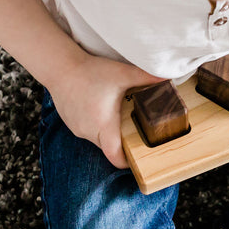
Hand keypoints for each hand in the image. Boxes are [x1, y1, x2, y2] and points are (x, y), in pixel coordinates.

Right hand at [46, 53, 162, 168]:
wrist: (59, 66)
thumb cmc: (90, 71)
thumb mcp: (122, 73)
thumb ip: (147, 78)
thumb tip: (169, 79)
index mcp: (104, 125)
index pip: (116, 156)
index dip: (128, 162)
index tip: (139, 157)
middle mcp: (89, 132)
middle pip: (109, 148)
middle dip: (122, 144)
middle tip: (134, 131)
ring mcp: (78, 129)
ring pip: (98, 140)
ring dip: (109, 133)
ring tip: (118, 117)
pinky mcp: (71, 123)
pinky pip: (88, 131)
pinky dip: (97, 126)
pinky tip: (101, 109)